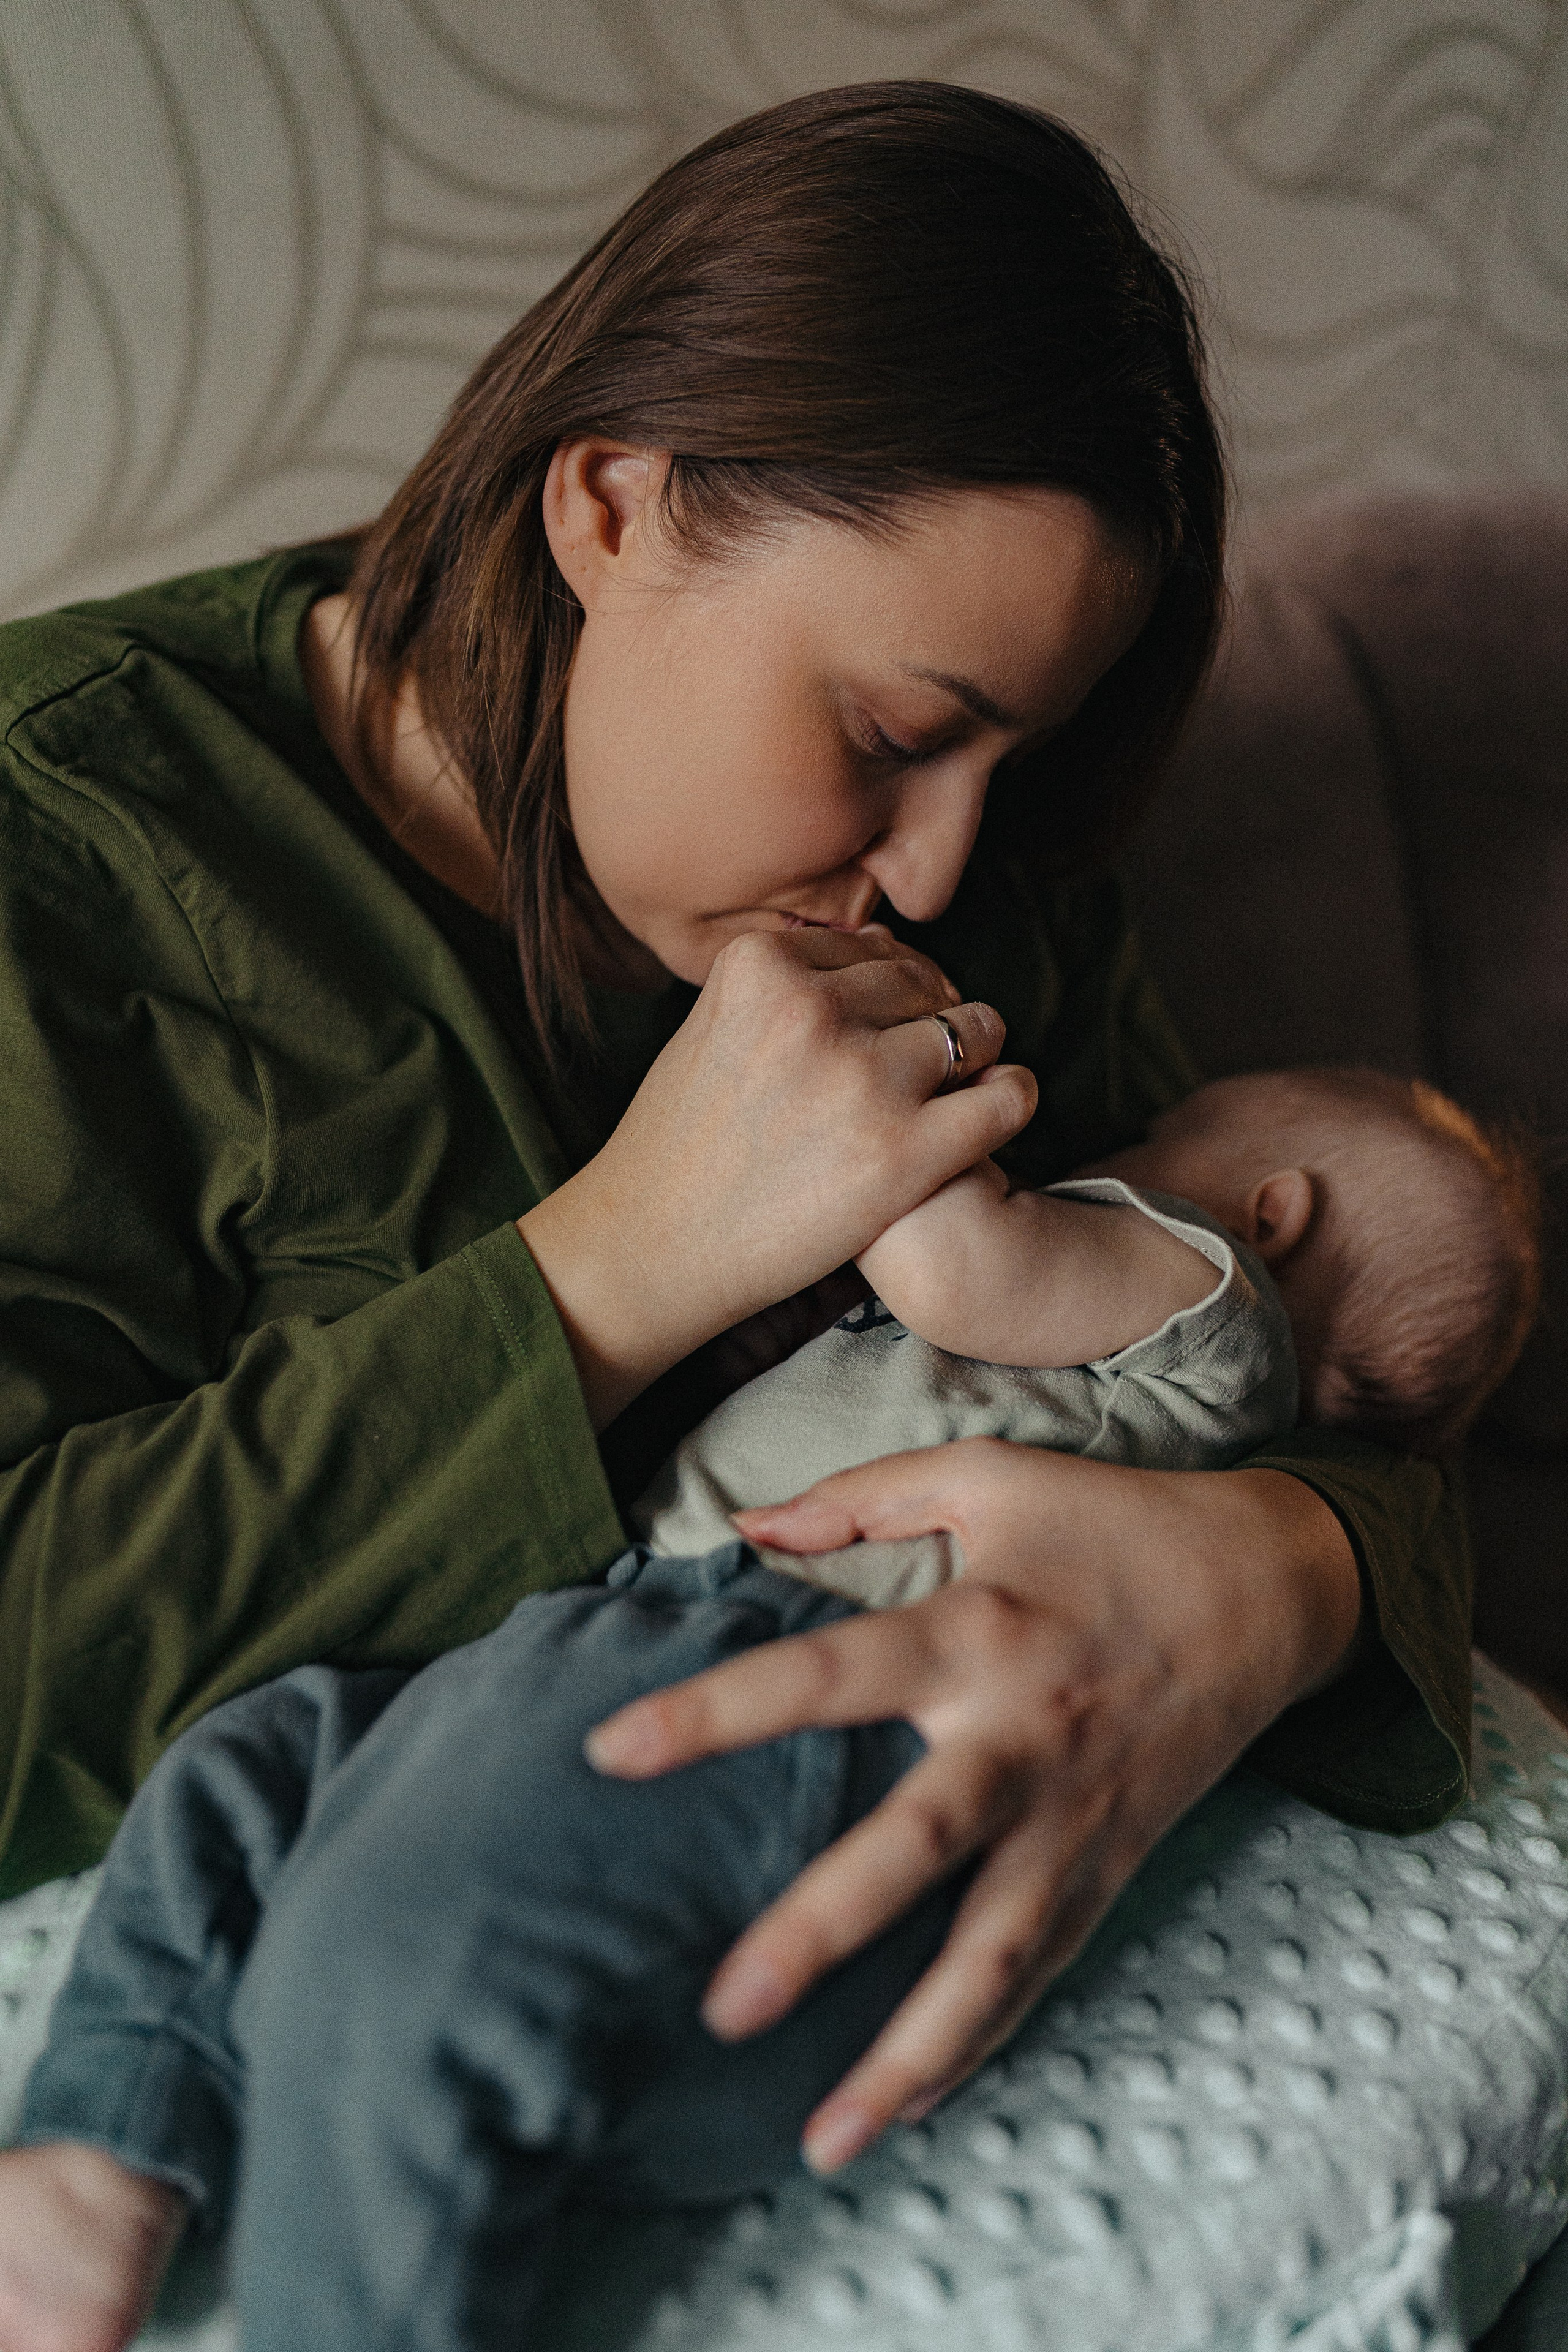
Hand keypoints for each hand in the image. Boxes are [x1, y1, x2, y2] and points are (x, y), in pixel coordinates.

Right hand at [520, 926, 1034, 1424]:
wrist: (654, 1248)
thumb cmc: (680, 1145)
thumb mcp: (711, 1027)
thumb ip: (787, 982)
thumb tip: (886, 941)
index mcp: (760, 967)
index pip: (868, 948)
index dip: (890, 985)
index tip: (887, 1023)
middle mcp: (811, 1009)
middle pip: (921, 985)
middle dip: (931, 1016)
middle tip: (921, 1064)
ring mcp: (861, 1078)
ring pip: (973, 1030)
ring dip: (976, 1054)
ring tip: (959, 1086)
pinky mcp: (904, 1150)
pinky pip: (1005, 1096)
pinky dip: (1010, 1098)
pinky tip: (994, 1112)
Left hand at [587, 1440, 1360, 2169]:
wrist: (1276, 1589)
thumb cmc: (1115, 1524)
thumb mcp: (990, 1476)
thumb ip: (860, 1497)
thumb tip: (743, 1525)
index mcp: (978, 1632)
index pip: (827, 1673)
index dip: (719, 1710)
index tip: (612, 1751)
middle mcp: (1024, 1739)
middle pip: (919, 1844)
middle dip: (824, 1929)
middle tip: (725, 2008)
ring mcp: (1074, 1820)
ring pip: (993, 1954)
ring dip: (911, 2053)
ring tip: (823, 2139)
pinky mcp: (1111, 1868)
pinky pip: (1039, 1973)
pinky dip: (977, 2047)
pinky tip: (908, 2111)